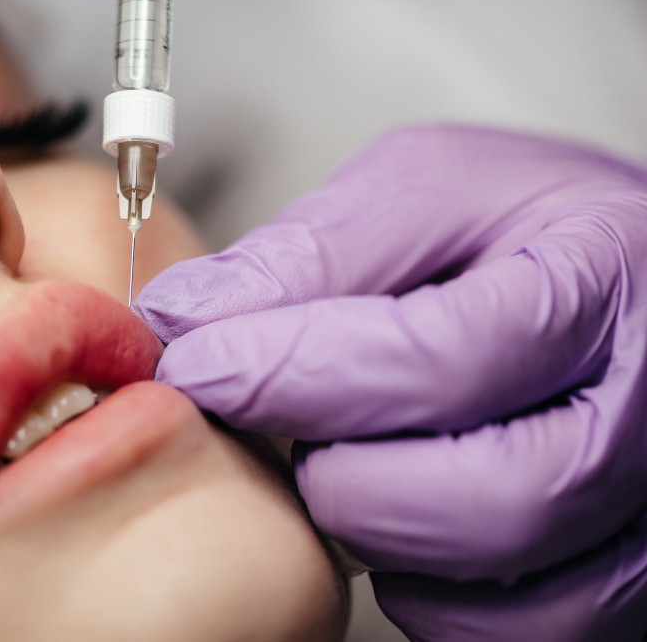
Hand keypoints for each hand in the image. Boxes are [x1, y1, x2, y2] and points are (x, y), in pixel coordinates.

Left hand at [135, 125, 646, 639]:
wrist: (616, 275)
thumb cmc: (525, 226)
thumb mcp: (425, 189)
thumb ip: (313, 253)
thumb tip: (188, 317)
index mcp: (602, 277)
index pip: (435, 359)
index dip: (292, 371)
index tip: (200, 363)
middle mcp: (646, 407)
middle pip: (486, 501)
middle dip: (339, 473)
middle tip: (276, 422)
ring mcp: (643, 504)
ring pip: (497, 585)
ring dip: (377, 528)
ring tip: (346, 451)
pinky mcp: (620, 568)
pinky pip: (510, 628)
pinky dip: (424, 586)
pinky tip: (400, 508)